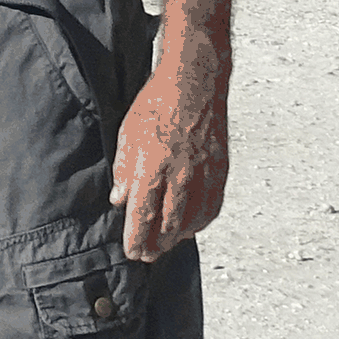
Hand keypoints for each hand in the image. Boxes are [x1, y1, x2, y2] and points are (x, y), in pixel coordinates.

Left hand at [108, 45, 229, 260]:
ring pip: (193, 220)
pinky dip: (202, 222)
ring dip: (179, 237)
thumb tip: (119, 200)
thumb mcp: (127, 133)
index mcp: (151, 167)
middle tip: (147, 256)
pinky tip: (193, 226)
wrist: (194, 82)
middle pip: (168, 225)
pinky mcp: (220, 170)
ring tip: (167, 244)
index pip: (142, 215)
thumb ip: (123, 170)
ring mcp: (203, 174)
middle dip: (156, 245)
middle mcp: (179, 176)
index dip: (136, 239)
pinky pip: (212, 206)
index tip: (132, 253)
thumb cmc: (156, 104)